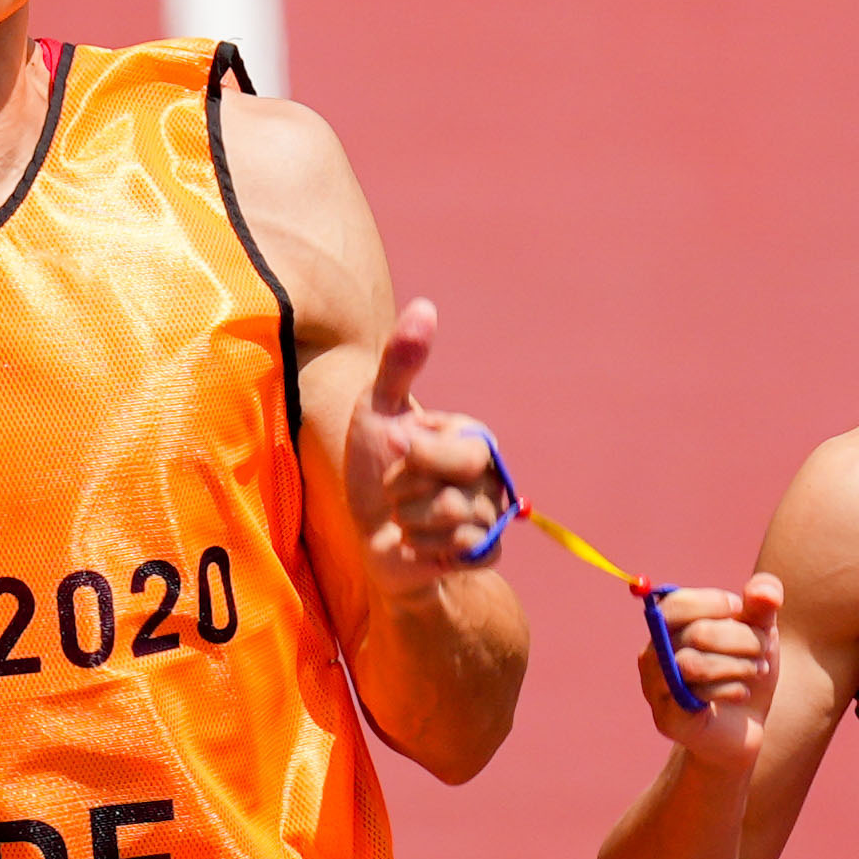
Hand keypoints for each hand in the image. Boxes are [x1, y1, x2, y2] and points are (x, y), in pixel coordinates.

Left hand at [342, 299, 507, 581]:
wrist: (368, 534)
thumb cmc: (373, 467)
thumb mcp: (378, 410)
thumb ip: (400, 363)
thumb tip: (425, 306)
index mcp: (472, 435)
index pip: (451, 449)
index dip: (411, 457)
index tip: (394, 450)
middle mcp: (490, 474)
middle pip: (455, 489)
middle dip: (408, 493)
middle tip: (396, 491)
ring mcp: (490, 514)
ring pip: (449, 522)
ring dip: (410, 522)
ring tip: (406, 518)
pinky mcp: (484, 552)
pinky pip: (460, 551)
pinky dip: (425, 550)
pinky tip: (419, 544)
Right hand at [641, 577, 782, 779]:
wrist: (745, 726)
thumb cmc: (745, 669)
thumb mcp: (760, 631)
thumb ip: (762, 604)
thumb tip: (767, 593)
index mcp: (666, 628)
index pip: (676, 605)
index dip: (714, 603)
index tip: (743, 610)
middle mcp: (652, 657)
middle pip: (694, 634)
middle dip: (741, 638)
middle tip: (765, 648)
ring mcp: (656, 690)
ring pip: (692, 665)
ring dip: (737, 664)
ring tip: (758, 669)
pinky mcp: (668, 720)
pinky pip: (696, 696)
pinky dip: (729, 689)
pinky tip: (742, 692)